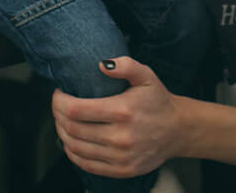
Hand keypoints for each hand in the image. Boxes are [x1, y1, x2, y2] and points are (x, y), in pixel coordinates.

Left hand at [52, 57, 186, 178]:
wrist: (178, 129)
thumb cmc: (158, 100)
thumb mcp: (147, 76)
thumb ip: (126, 65)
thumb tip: (101, 65)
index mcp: (123, 111)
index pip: (76, 109)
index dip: (59, 101)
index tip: (59, 93)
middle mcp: (120, 137)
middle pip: (72, 129)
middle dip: (57, 115)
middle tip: (58, 106)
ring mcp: (120, 157)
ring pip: (75, 148)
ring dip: (62, 133)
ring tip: (62, 121)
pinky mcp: (122, 170)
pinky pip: (86, 164)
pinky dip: (72, 153)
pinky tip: (71, 141)